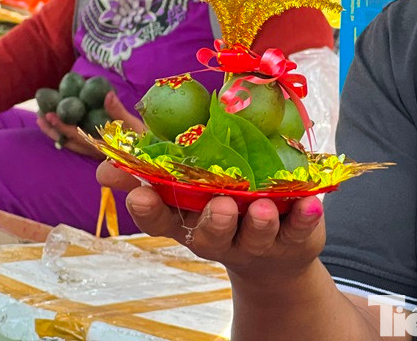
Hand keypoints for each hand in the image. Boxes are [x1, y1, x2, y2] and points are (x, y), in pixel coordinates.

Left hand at [38, 90, 145, 157]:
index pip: (77, 137)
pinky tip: (68, 129)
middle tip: (40, 116)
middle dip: (55, 130)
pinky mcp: (105, 152)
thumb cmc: (150, 142)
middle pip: (70, 143)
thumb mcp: (136, 125)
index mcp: (103, 146)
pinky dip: (70, 136)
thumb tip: (107, 94)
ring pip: (74, 145)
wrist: (158, 163)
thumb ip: (120, 112)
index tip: (48, 115)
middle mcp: (98, 152)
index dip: (62, 126)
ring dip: (59, 134)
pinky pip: (82, 145)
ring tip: (46, 122)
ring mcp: (100, 154)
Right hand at [96, 160, 325, 283]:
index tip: (138, 194)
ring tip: (263, 207)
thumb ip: (156, 168)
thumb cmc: (225, 203)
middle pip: (210, 234)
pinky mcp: (292, 238)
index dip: (149, 210)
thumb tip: (106, 163)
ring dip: (258, 222)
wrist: (276, 252)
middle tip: (219, 204)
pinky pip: (299, 229)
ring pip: (255, 234)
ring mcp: (257, 239)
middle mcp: (221, 234)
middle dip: (213, 221)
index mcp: (190, 220)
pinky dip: (304, 218)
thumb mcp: (190, 188)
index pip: (162, 221)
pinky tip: (311, 205)